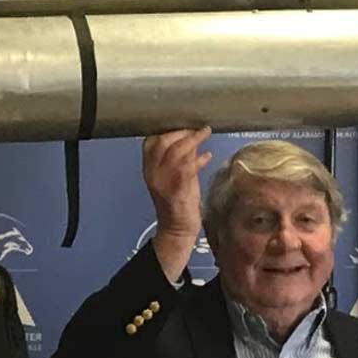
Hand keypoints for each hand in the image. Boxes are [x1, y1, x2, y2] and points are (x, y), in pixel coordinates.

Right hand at [142, 127, 212, 281]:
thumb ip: (182, 157)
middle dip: (181, 132)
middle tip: (196, 130)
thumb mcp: (177, 176)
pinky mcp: (177, 190)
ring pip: (175, 152)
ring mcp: (163, 182)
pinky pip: (186, 168)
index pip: (151, 142)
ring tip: (204, 134)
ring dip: (193, 140)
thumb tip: (192, 138)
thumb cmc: (179, 203)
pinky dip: (198, 159)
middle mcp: (152, 174)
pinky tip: (207, 156)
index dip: (168, 131)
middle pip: (162, 142)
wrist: (177, 230)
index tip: (183, 126)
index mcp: (149, 169)